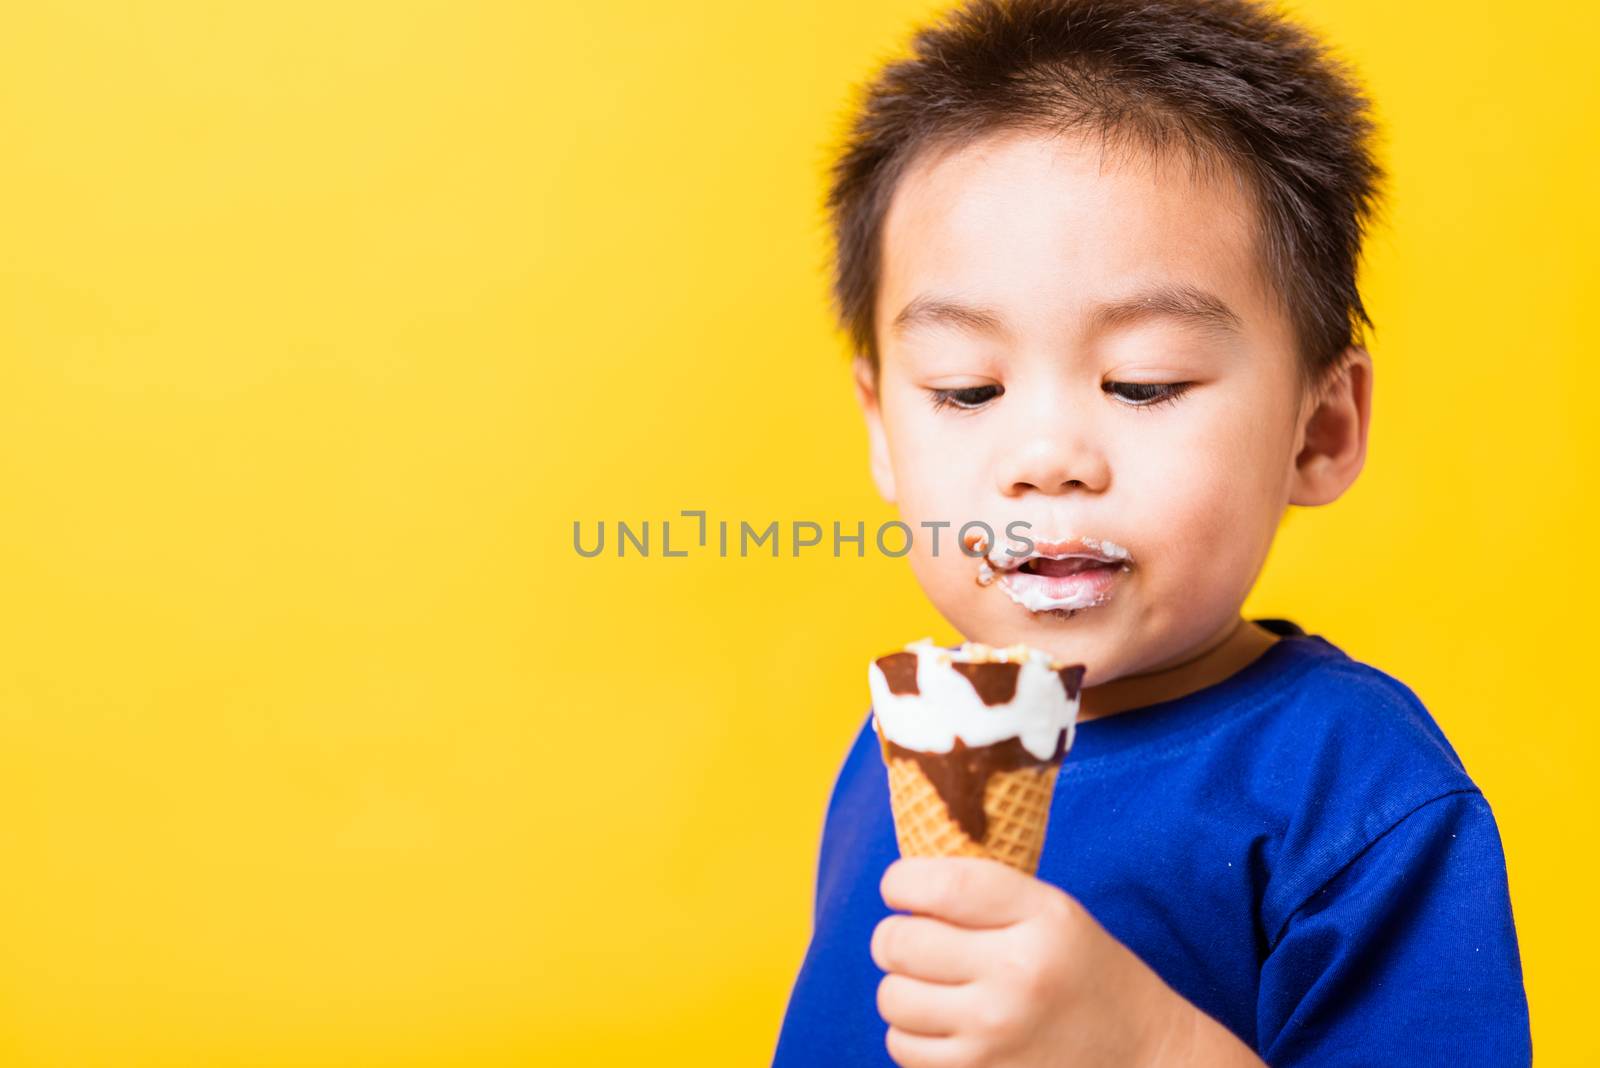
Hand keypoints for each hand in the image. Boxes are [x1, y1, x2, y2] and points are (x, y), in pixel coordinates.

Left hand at [870, 857, 1264, 1066]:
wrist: (1138, 1055)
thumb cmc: (1080, 971)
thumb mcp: (1053, 912)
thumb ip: (983, 892)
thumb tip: (897, 882)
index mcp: (1041, 920)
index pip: (942, 885)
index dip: (900, 881)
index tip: (898, 888)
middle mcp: (1017, 975)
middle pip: (899, 942)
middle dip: (894, 936)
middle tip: (914, 939)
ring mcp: (995, 1034)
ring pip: (891, 997)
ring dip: (902, 988)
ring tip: (934, 986)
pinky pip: (901, 1046)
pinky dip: (910, 1034)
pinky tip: (944, 1025)